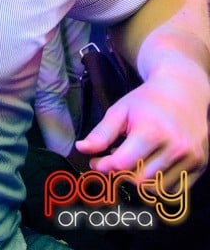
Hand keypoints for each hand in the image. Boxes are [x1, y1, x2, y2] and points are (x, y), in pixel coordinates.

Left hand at [75, 63, 208, 187]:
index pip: (122, 164)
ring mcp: (191, 157)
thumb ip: (101, 133)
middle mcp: (175, 147)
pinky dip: (158, 184)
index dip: (104, 166)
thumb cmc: (147, 100)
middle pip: (139, 179)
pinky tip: (149, 166)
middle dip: (121, 174)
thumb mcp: (119, 111)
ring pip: (157, 187)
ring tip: (132, 161)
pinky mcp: (200, 164)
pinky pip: (176, 189)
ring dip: (139, 180)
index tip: (96, 161)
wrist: (184, 91)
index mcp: (152, 131)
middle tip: (113, 161)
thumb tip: (81, 149)